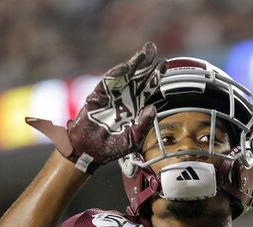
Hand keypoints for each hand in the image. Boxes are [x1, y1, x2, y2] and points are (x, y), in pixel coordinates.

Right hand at [26, 42, 166, 172]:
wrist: (88, 152)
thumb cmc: (110, 148)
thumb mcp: (132, 140)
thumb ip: (143, 125)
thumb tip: (153, 108)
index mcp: (134, 108)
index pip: (147, 88)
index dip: (155, 76)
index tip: (164, 64)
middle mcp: (124, 99)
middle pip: (137, 77)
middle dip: (145, 62)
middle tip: (152, 48)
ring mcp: (110, 96)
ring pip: (123, 76)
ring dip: (132, 64)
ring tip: (142, 53)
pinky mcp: (97, 97)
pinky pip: (107, 83)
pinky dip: (115, 74)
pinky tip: (125, 67)